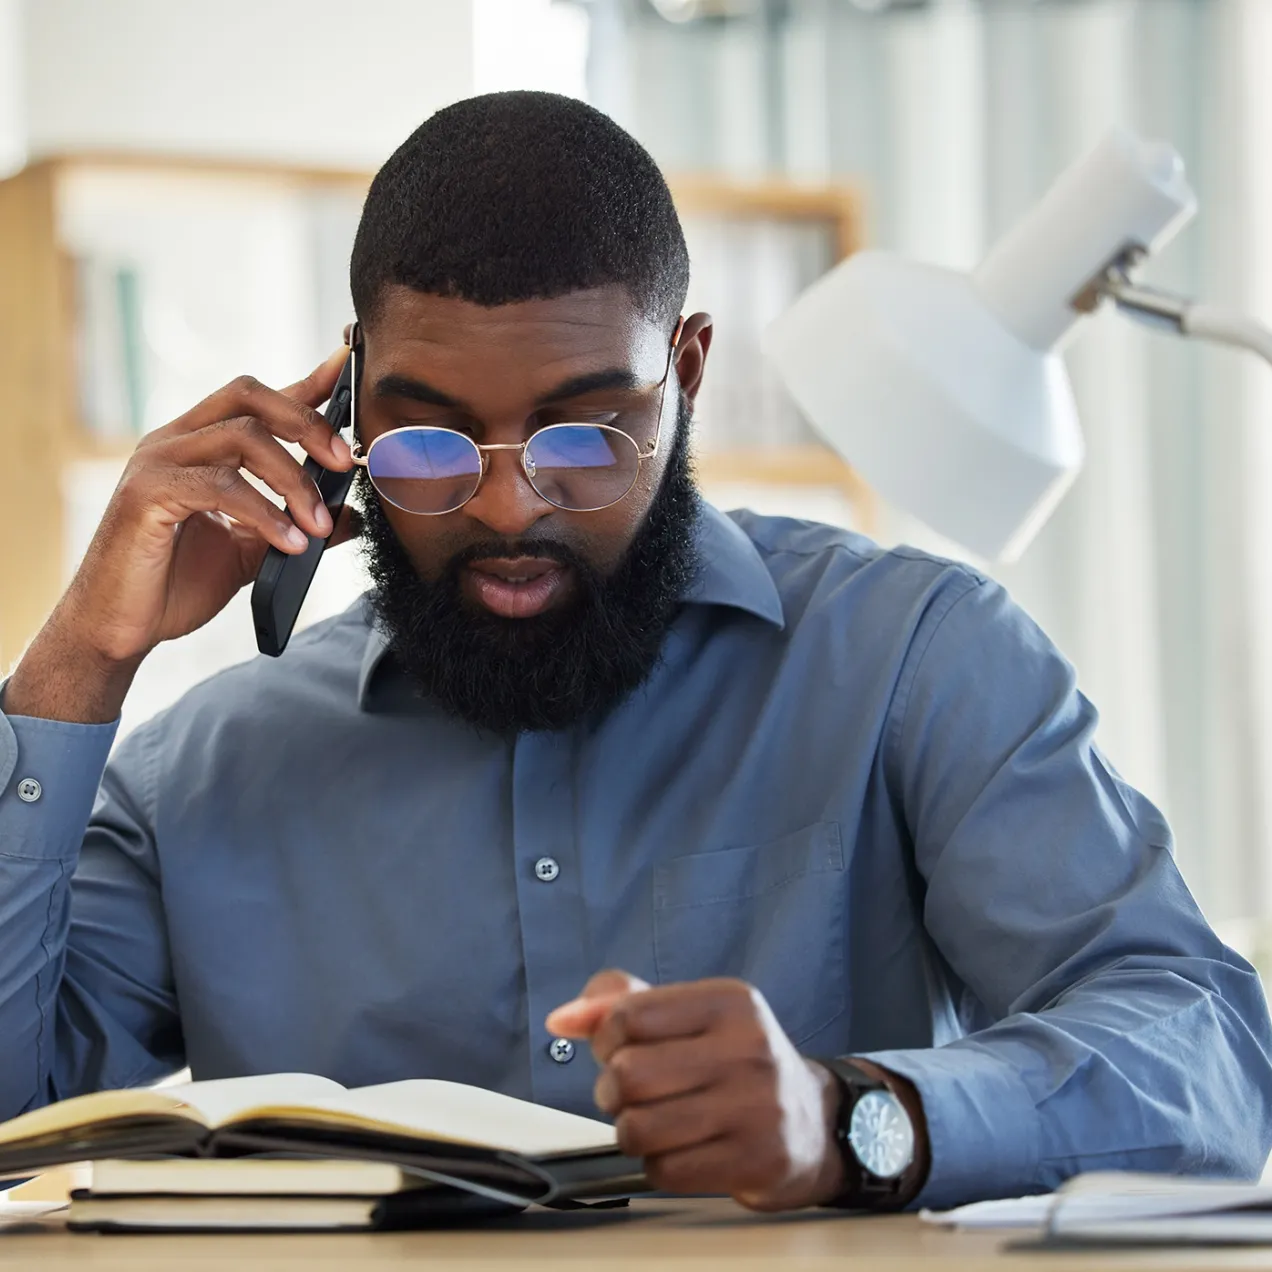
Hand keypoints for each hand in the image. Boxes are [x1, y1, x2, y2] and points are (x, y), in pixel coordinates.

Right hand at [5, 351, 355, 722]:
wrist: (120, 628)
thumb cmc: (177, 583)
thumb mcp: (254, 551)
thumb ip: (296, 524)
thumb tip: (353, 514)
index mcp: (200, 445)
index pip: (258, 398)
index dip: (306, 381)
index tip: (348, 367)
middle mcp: (176, 441)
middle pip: (250, 397)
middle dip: (307, 423)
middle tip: (344, 463)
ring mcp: (157, 462)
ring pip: (242, 437)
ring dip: (293, 479)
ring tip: (317, 526)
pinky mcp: (147, 494)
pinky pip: (220, 486)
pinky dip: (265, 512)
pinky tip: (290, 542)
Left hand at [545, 971, 848, 1211]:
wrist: (813, 1122)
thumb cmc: (732, 1062)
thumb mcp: (691, 1015)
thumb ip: (622, 1002)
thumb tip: (561, 1019)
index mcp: (729, 1001)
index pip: (629, 1016)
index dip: (605, 1039)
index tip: (618, 1050)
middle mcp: (748, 1048)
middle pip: (629, 1074)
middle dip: (611, 1090)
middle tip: (627, 1094)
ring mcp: (756, 1107)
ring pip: (640, 1127)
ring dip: (628, 1131)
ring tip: (648, 1122)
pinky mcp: (756, 1160)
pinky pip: (664, 1171)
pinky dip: (656, 1165)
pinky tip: (679, 1150)